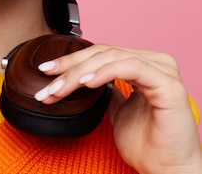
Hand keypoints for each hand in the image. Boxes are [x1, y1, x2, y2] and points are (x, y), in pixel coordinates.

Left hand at [35, 44, 201, 173]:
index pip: (100, 53)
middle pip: (102, 52)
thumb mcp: (117, 111)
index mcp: (143, 65)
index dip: (70, 59)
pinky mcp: (168, 85)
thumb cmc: (147, 145)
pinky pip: (130, 67)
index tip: (46, 70)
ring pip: (110, 58)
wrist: (166, 170)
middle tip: (46, 81)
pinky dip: (104, 72)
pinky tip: (86, 82)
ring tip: (60, 88)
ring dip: (79, 73)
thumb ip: (107, 91)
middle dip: (69, 67)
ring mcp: (163, 71)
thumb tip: (86, 77)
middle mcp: (155, 63)